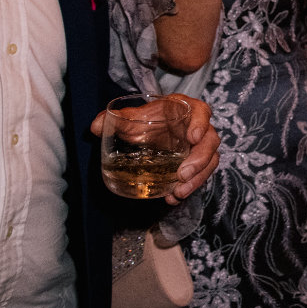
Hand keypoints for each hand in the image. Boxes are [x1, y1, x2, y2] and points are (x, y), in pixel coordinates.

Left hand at [88, 94, 219, 203]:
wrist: (151, 133)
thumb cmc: (146, 120)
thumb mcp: (132, 118)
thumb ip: (116, 120)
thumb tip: (96, 127)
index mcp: (186, 109)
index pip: (201, 111)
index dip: (200, 124)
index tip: (193, 138)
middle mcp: (198, 127)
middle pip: (210, 142)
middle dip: (199, 160)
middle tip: (182, 175)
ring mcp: (200, 147)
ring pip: (209, 162)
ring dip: (197, 179)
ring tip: (178, 193)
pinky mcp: (197, 163)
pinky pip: (201, 176)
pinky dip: (189, 188)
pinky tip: (172, 198)